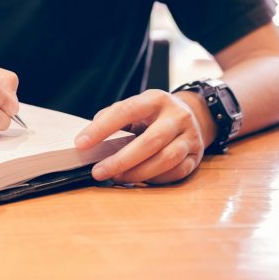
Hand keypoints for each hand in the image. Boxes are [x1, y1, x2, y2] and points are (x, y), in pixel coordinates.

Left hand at [75, 89, 212, 183]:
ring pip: (165, 160)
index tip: (81, 144)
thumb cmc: (154, 115)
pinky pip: (176, 172)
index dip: (101, 128)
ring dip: (137, 173)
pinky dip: (155, 179)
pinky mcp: (197, 156)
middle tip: (98, 171)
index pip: (125, 111)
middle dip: (120, 160)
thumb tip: (88, 137)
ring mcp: (190, 136)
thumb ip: (112, 117)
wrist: (193, 115)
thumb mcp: (136, 107)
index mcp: (155, 99)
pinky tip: (139, 180)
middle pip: (149, 141)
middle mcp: (177, 116)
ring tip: (116, 177)